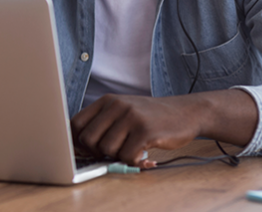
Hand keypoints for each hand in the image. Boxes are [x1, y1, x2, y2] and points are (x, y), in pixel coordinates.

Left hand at [70, 94, 203, 167]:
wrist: (186, 112)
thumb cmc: (151, 116)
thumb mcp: (124, 111)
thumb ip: (103, 123)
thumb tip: (78, 146)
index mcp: (107, 101)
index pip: (76, 123)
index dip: (76, 142)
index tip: (86, 151)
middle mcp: (116, 105)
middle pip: (88, 139)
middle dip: (97, 152)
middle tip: (114, 152)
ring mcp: (131, 117)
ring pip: (106, 149)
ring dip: (118, 157)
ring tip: (132, 150)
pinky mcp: (145, 131)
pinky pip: (126, 156)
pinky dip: (133, 161)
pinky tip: (144, 154)